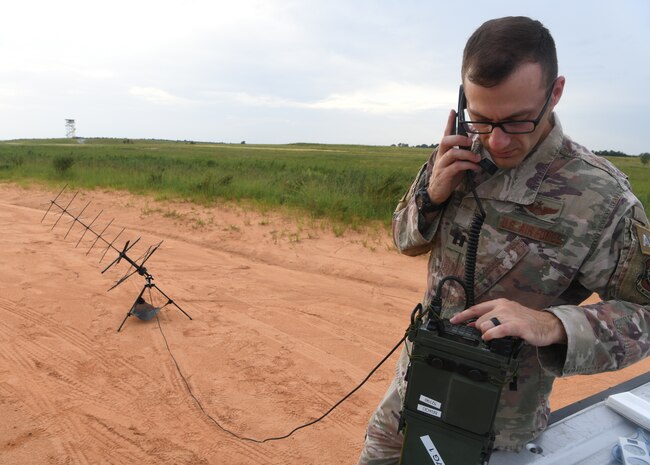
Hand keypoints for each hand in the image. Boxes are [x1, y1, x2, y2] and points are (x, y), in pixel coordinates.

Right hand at [427, 110, 481, 203]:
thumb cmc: (449, 176)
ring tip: (477, 159)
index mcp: (444, 151)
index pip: (446, 134)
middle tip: (470, 141)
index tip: (453, 111)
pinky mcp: (444, 175)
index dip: (449, 122)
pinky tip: (476, 168)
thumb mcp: (456, 163)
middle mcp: (441, 156)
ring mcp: (441, 165)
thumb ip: (462, 154)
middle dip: (459, 138)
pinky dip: (468, 166)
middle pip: (446, 140)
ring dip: (467, 154)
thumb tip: (474, 145)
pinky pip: (456, 167)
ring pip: (452, 154)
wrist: (437, 192)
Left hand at [449, 298, 567, 346]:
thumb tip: (472, 326)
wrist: (548, 326)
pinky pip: (498, 330)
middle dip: (478, 329)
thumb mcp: (506, 317)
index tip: (452, 321)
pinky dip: (490, 334)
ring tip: (491, 337)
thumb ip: (490, 320)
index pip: (476, 308)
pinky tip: (488, 338)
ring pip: (486, 324)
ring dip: (484, 333)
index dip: (463, 315)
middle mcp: (503, 307)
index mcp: (499, 304)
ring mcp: (510, 315)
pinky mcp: (517, 326)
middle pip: (480, 319)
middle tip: (486, 335)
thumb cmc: (526, 322)